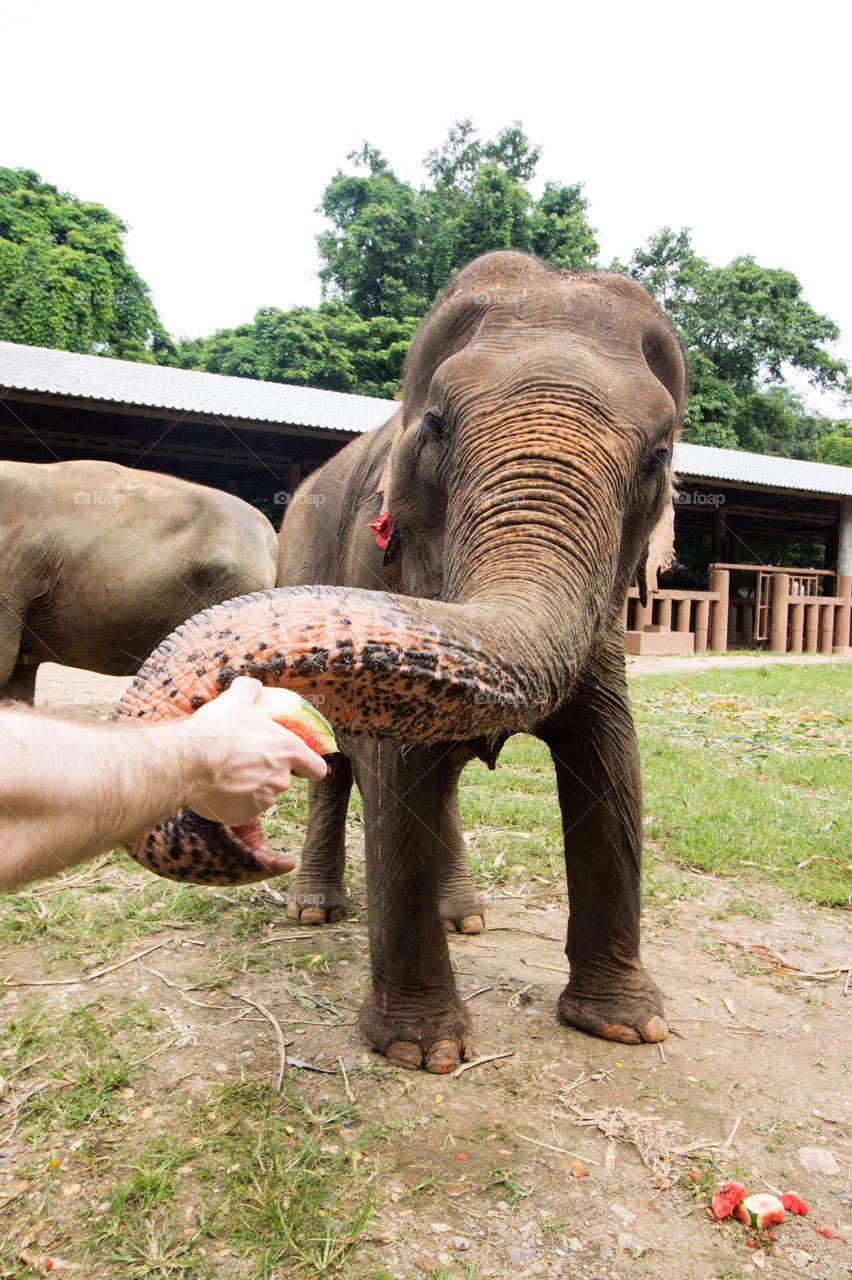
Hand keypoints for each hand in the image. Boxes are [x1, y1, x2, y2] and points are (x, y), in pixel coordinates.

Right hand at [186, 677, 327, 826]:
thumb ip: (249, 689)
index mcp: (288, 751)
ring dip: (250, 788)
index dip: (310, 767)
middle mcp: (281, 779)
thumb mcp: (235, 699)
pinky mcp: (244, 816)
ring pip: (261, 795)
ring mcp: (263, 801)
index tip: (302, 766)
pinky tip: (218, 789)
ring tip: (227, 774)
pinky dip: (234, 802)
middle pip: (282, 780)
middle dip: (267, 773)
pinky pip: (242, 809)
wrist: (188, 760)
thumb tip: (253, 686)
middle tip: (244, 761)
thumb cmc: (216, 729)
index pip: (316, 768)